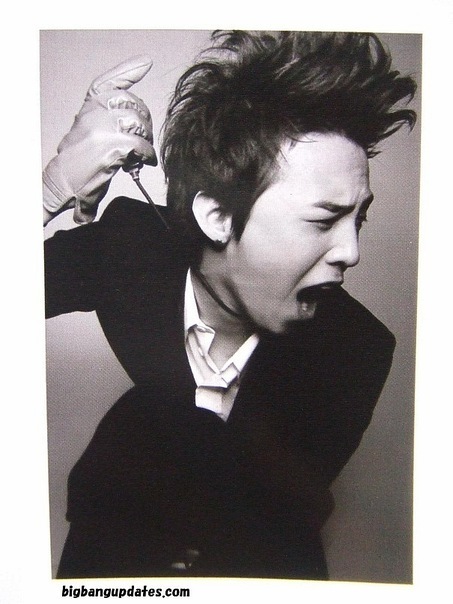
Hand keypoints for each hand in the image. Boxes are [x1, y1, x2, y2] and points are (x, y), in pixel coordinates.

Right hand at [43, 55, 156, 224]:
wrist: (62, 184)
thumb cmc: (77, 164)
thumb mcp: (86, 133)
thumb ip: (105, 120)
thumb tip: (133, 122)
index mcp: (88, 107)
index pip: (109, 81)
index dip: (129, 70)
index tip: (147, 62)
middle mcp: (94, 112)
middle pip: (133, 104)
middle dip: (144, 122)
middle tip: (143, 140)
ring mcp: (102, 128)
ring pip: (139, 124)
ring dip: (146, 140)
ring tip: (142, 154)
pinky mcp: (110, 146)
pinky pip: (140, 146)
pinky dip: (147, 155)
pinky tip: (145, 162)